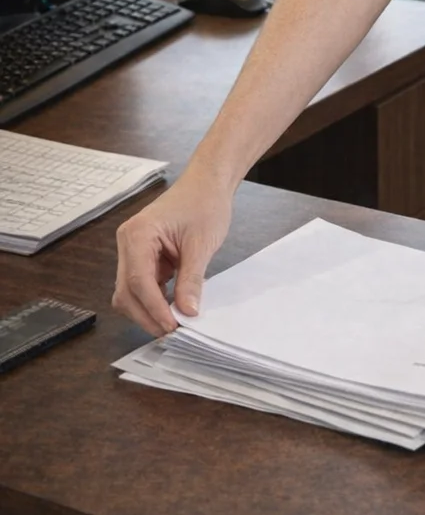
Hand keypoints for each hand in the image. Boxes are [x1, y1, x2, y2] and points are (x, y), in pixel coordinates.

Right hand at [112, 168, 233, 336]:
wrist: (208, 183)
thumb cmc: (204, 203)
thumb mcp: (202, 244)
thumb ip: (191, 280)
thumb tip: (187, 311)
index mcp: (138, 234)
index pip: (137, 281)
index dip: (153, 308)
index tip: (172, 325)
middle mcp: (128, 242)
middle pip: (126, 291)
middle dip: (147, 314)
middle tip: (173, 331)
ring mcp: (133, 250)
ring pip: (130, 292)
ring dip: (149, 310)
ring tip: (175, 322)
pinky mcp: (143, 256)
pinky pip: (142, 285)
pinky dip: (155, 299)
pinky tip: (173, 307)